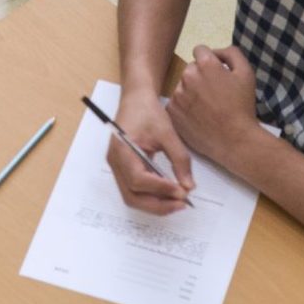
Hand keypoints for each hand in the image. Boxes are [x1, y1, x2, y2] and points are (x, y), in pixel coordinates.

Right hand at [105, 89, 196, 216]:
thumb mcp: (167, 132)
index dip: (160, 189)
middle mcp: (115, 163)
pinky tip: (168, 193)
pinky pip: (134, 190)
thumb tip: (189, 186)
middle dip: (157, 205)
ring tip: (177, 202)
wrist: (136, 98)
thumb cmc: (148, 111)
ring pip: (132, 197)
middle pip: (132, 196)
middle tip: (181, 204)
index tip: (181, 192)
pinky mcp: (123, 169)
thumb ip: (179, 159)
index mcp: (122, 150)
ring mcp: (117, 168)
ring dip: (154, 203)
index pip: (138, 180)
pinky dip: (151, 195)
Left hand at [167, 44, 259, 165]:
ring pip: (182, 85)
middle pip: (191, 68)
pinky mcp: (172, 112)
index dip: (209, 60)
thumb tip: (216, 52)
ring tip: (206, 107)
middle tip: (213, 92)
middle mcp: (188, 76)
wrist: (234, 140)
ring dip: (191, 91)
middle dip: (200, 75)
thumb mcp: (246, 72)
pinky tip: (197, 116)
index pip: (200, 50)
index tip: (216, 73)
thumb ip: (231, 53)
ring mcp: (178, 95)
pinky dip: (183, 106)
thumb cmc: (242, 106)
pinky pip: (175, 102)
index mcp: (206, 64)